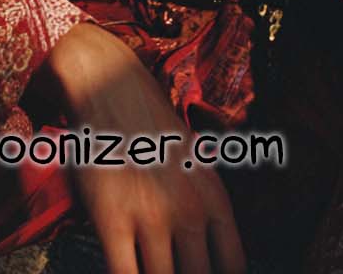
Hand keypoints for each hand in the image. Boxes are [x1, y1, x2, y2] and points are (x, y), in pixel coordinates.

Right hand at [28, 22, 246, 273]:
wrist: (109, 88)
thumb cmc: (152, 130)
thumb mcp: (197, 166)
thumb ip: (207, 214)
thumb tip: (209, 260)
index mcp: (215, 199)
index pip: (233, 267)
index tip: (202, 273)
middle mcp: (189, 211)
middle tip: (173, 268)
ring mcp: (150, 216)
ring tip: (146, 265)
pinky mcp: (111, 219)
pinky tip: (124, 270)